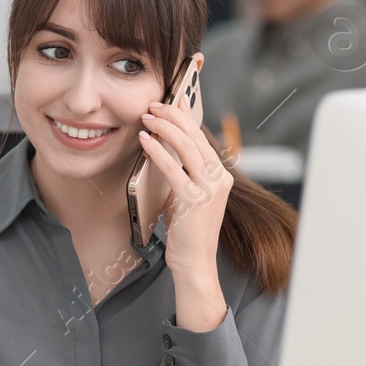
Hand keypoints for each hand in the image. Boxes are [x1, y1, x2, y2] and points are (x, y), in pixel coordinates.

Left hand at [137, 64, 233, 331]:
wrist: (195, 263)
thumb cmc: (187, 231)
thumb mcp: (188, 195)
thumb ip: (183, 172)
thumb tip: (167, 146)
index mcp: (220, 176)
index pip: (202, 137)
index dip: (185, 117)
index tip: (170, 102)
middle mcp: (218, 179)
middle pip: (196, 136)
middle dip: (173, 116)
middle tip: (153, 105)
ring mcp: (208, 190)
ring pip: (187, 147)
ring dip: (165, 128)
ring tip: (147, 117)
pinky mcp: (194, 201)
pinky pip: (173, 168)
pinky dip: (158, 151)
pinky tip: (145, 140)